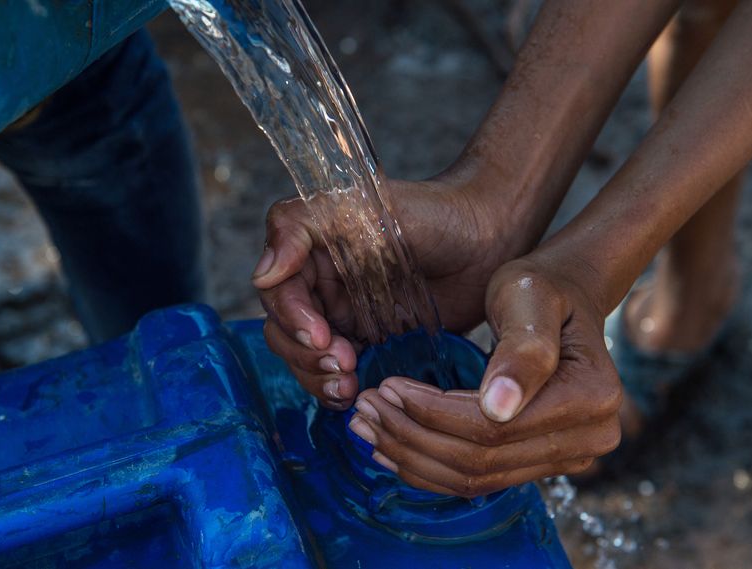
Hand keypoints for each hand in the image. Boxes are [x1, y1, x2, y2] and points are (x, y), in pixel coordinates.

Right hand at [252, 176, 515, 409]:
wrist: (490, 236)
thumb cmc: (431, 212)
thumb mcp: (361, 206)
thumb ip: (301, 229)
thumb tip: (261, 276)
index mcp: (312, 255)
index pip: (278, 295)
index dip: (292, 320)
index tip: (323, 336)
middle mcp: (323, 288)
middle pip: (286, 334)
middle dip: (306, 357)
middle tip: (343, 364)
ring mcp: (347, 318)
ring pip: (309, 361)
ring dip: (319, 379)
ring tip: (350, 385)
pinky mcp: (374, 344)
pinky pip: (342, 374)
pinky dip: (341, 389)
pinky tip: (358, 392)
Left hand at [347, 257, 621, 496]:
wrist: (564, 299)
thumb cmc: (541, 288)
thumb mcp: (528, 298)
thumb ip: (521, 350)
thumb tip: (499, 407)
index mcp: (591, 398)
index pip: (493, 427)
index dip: (431, 413)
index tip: (386, 387)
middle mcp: (590, 437)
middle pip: (481, 459)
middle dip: (412, 437)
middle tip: (363, 409)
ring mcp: (569, 457)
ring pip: (475, 478)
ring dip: (413, 457)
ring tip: (368, 428)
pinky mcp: (544, 462)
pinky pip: (480, 479)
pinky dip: (431, 468)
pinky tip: (393, 448)